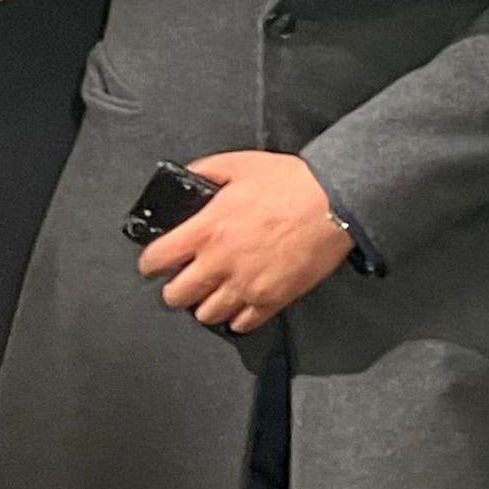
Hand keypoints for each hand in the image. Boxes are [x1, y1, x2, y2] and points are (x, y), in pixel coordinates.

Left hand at [140, 151, 353, 333]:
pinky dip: (238, 316)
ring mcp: (246, 286)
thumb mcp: (241, 164)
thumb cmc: (291, 182)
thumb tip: (185, 178)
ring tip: (216, 291)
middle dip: (177, 286)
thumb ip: (206, 171)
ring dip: (207, 303)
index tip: (158, 262)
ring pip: (206, 315)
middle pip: (175, 296)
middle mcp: (219, 263)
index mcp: (206, 230)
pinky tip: (243, 300)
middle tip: (189, 277)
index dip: (152, 262)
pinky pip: (242, 324)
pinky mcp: (272, 300)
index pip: (155, 261)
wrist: (336, 201)